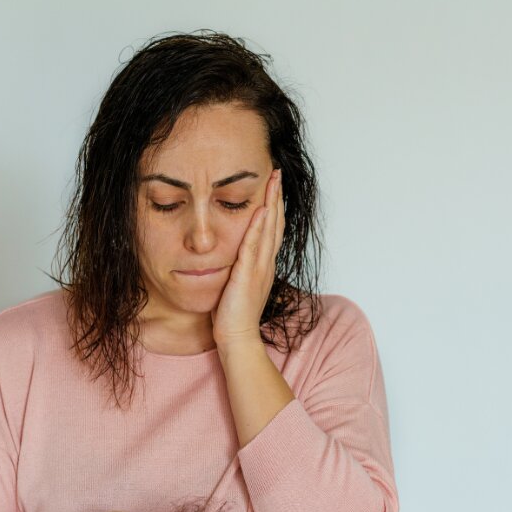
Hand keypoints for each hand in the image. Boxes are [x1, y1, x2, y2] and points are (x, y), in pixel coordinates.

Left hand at [210, 168, 284, 347]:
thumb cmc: (233, 315)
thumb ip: (240, 267)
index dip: (274, 206)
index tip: (273, 186)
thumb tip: (234, 255)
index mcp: (264, 265)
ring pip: (269, 229)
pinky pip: (254, 247)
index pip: (271, 229)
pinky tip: (260, 210)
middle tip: (277, 173)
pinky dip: (259, 227)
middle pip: (275, 223)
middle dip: (276, 197)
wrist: (237, 338)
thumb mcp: (238, 284)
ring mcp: (259, 268)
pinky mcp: (248, 275)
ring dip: (271, 204)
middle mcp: (266, 263)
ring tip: (273, 181)